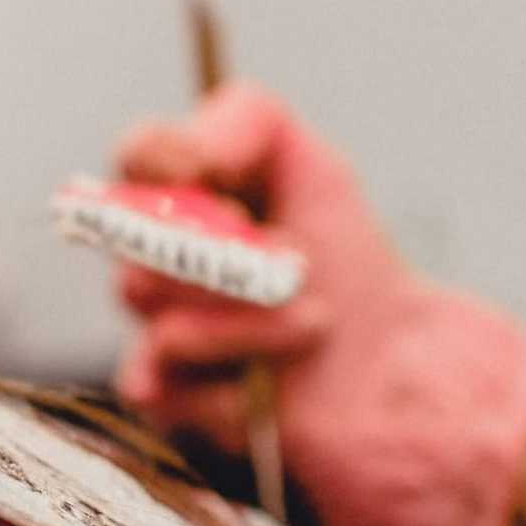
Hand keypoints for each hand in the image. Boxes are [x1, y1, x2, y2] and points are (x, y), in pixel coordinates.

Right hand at [114, 84, 525, 525]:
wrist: (390, 366)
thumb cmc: (344, 261)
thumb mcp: (311, 166)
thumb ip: (243, 122)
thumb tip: (179, 158)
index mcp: (179, 193)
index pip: (136, 153)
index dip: (167, 162)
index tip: (221, 180)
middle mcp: (150, 258)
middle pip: (135, 242)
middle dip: (230, 255)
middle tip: (297, 263)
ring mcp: (150, 329)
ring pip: (165, 324)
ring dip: (257, 325)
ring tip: (318, 323)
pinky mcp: (166, 403)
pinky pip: (170, 394)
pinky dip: (234, 391)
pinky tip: (271, 387)